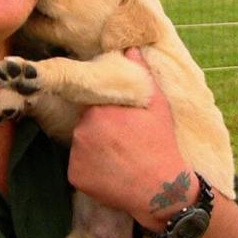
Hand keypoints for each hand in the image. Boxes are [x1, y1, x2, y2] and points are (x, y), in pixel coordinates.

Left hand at [67, 48, 197, 228]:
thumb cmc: (162, 144)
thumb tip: (130, 48)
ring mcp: (76, 154)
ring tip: (118, 160)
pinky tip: (110, 175)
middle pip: (85, 127)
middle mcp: (82, 130)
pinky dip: (90, 172)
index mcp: (98, 110)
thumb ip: (141, 74)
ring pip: (81, 147)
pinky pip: (78, 169)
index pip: (93, 107)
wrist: (161, 188)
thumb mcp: (157, 106)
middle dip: (99, 133)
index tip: (121, 127)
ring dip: (93, 151)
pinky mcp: (74, 176)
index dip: (107, 116)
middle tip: (122, 144)